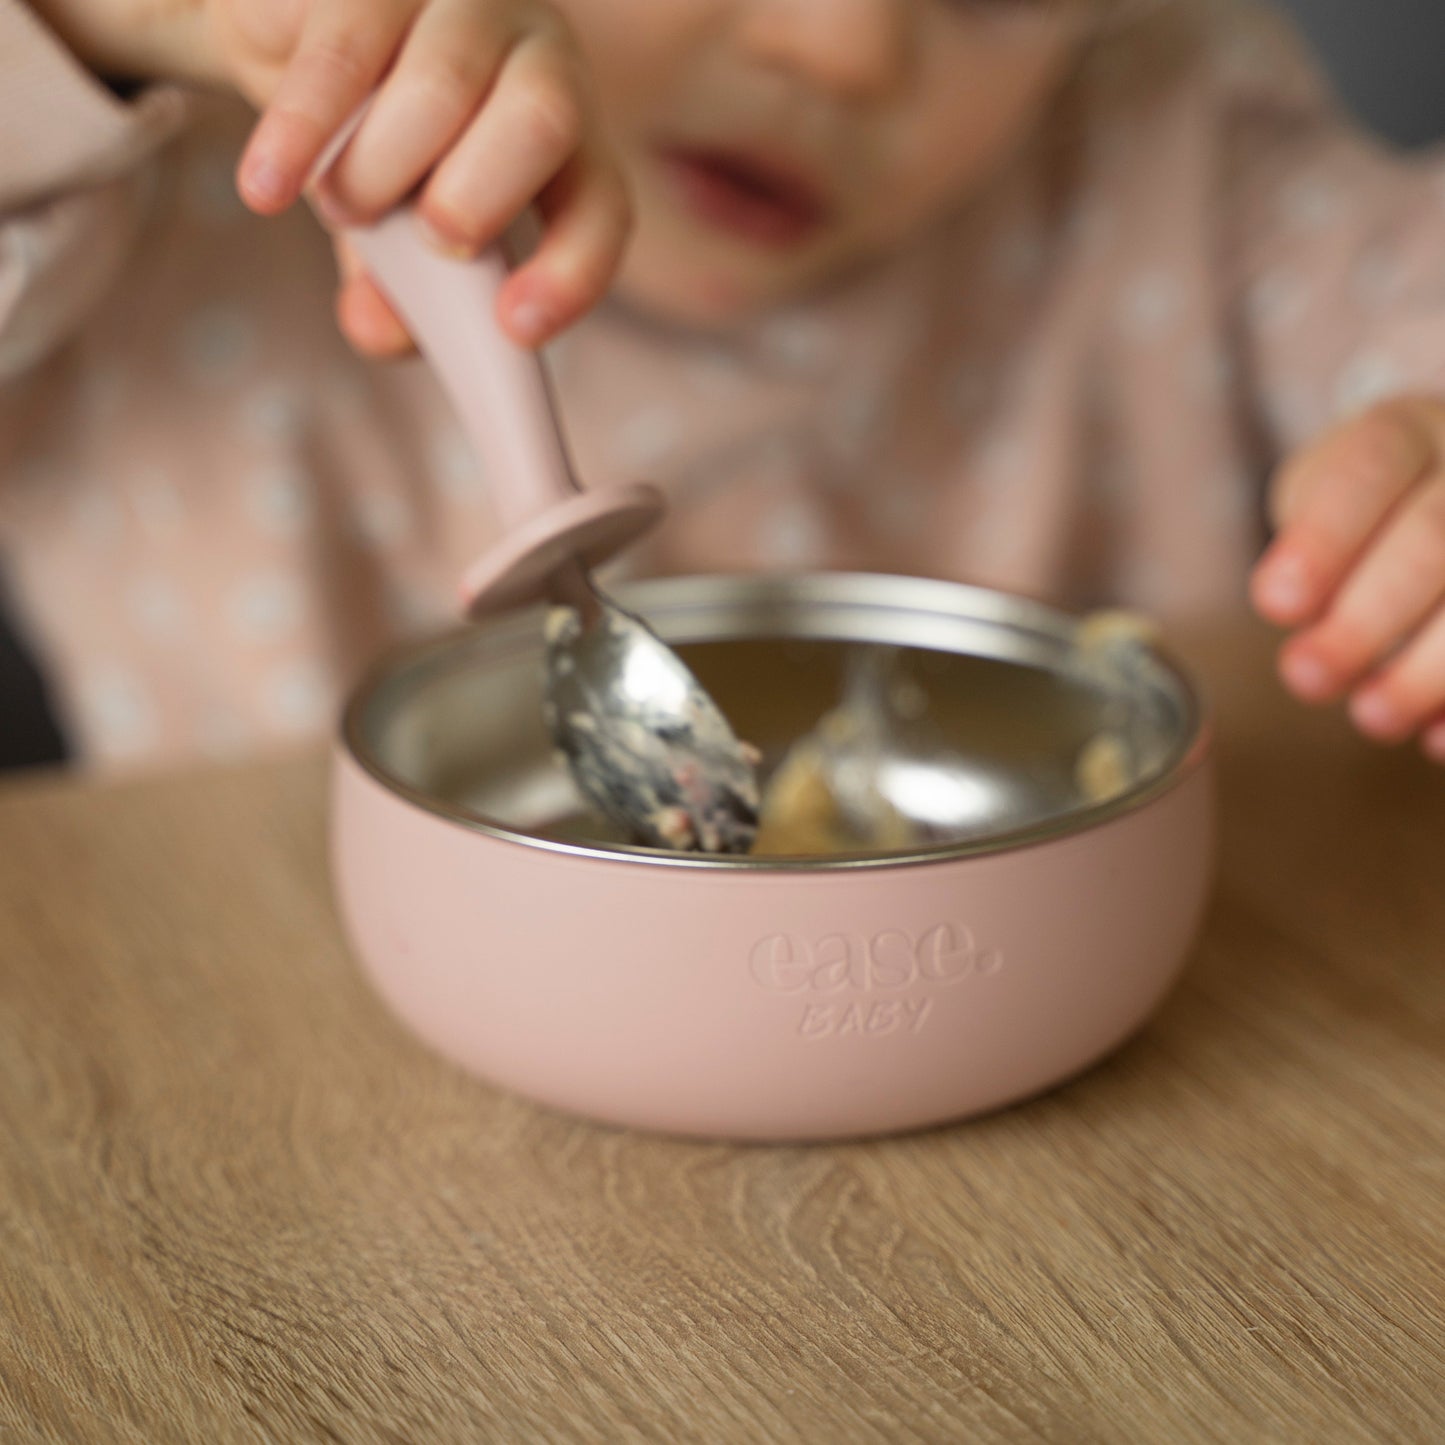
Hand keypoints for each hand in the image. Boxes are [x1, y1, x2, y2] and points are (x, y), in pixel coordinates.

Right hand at [31, 0, 630, 353]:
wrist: (293, 30)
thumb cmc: (376, 145)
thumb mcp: (398, 233)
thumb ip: (400, 293)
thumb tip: (378, 332)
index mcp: (565, 141)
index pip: (601, 206)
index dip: (571, 273)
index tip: (514, 328)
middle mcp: (533, 58)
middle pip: (544, 118)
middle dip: (484, 194)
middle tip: (433, 241)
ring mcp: (460, 2)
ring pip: (443, 83)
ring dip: (380, 170)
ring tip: (343, 210)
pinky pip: (344, 50)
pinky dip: (304, 131)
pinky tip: (271, 186)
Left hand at [1251, 397, 1444, 761]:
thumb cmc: (1363, 509)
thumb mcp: (1320, 502)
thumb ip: (1311, 552)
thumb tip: (1306, 619)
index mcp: (1408, 432)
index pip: (1368, 470)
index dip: (1322, 539)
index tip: (1272, 604)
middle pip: (1431, 539)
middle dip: (1365, 621)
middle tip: (1305, 680)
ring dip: (1433, 670)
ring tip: (1374, 718)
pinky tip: (1438, 740)